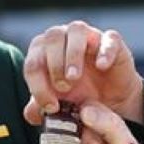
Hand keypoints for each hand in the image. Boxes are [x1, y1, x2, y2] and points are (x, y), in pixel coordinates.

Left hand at [23, 21, 143, 126]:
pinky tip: (102, 67)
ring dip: (73, 53)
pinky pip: (108, 39)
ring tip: (74, 77)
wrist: (112, 101)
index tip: (51, 106)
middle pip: (52, 37)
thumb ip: (42, 107)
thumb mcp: (59, 106)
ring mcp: (89, 36)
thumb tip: (31, 114)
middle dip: (54, 63)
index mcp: (44, 51)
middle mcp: (64, 37)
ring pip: (77, 30)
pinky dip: (104, 51)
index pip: (33, 61)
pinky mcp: (112, 42)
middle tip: (62, 87)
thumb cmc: (79, 97)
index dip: (38, 84)